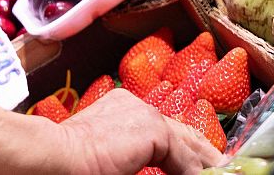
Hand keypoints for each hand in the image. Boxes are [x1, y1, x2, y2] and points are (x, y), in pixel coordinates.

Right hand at [55, 89, 223, 174]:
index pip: (162, 129)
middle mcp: (134, 105)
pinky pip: (184, 156)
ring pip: (186, 142)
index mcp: (120, 110)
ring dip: (203, 163)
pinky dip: (195, 172)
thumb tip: (144, 167)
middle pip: (181, 131)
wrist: (54, 157)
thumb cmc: (69, 162)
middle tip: (220, 167)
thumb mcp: (107, 159)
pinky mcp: (153, 128)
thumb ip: (129, 160)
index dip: (185, 147)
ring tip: (220, 173)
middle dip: (202, 152)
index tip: (200, 162)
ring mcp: (145, 113)